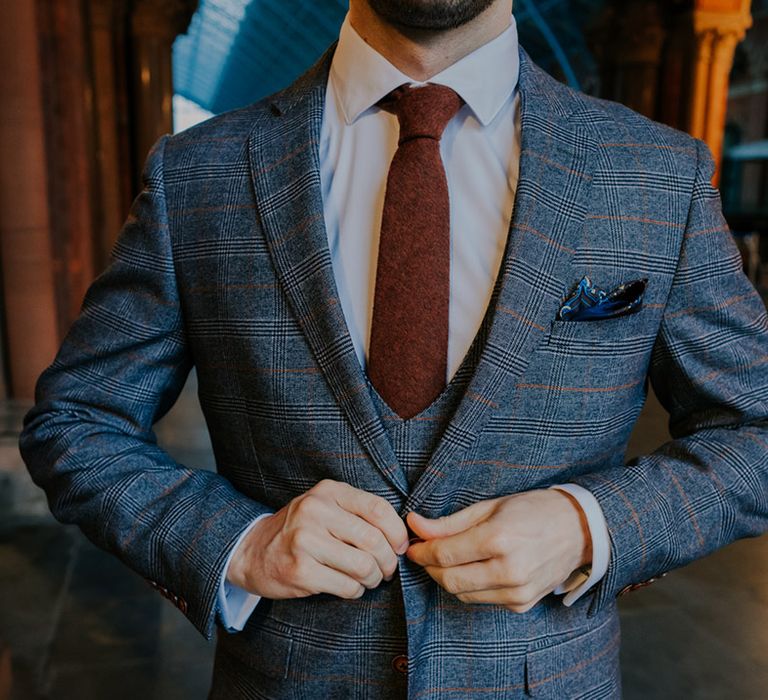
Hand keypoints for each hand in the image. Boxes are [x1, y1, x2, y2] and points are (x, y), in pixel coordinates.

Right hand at [226, 479, 408, 599]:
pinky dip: (355, 591)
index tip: (400, 547)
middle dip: (387, 561)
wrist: (252, 550)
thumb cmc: (300, 529)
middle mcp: (316, 511)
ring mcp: (305, 540)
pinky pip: (347, 586)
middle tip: (385, 570)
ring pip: (363, 566)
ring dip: (373, 579)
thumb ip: (358, 513)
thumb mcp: (325, 507)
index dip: (397, 532)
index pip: (378, 508)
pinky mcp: (300, 570)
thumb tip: (402, 537)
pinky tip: (348, 586)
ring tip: (368, 578)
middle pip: (374, 540)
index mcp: (328, 491)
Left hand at [404, 489, 591, 612]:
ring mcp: (517, 592)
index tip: (412, 545)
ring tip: (448, 558)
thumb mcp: (489, 507)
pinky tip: (475, 568)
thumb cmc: (532, 510)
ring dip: (448, 578)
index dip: (421, 552)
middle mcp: (509, 570)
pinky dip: (470, 586)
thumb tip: (414, 525)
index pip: (444, 555)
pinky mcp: (522, 605)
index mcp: (499, 539)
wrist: (577, 530)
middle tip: (424, 553)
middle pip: (449, 580)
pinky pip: (482, 600)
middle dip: (430, 568)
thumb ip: (449, 522)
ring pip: (463, 594)